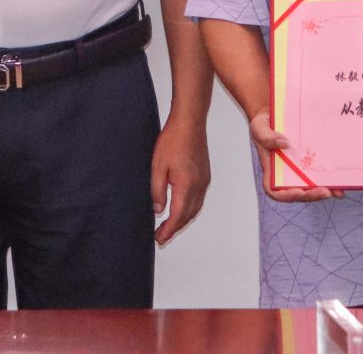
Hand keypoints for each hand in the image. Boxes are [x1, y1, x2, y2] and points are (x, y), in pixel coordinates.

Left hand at [149, 115, 210, 244]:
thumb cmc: (172, 141)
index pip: (177, 216)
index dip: (168, 230)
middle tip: (161, 237)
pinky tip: (180, 209)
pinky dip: (189, 210)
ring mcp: (204, 181)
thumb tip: (158, 210)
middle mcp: (199, 187)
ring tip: (168, 227)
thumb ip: (157, 190)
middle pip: (188, 216)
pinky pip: (198, 200)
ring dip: (182, 220)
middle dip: (175, 229)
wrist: (189, 123)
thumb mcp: (157, 166)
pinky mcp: (205, 176)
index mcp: (186, 185)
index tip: (159, 239)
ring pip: (195, 209)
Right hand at [251, 111, 343, 202]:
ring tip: (338, 192)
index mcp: (271, 169)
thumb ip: (268, 137)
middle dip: (312, 195)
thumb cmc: (263, 123)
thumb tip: (285, 144)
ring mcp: (298, 168)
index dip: (287, 195)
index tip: (299, 191)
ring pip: (311, 186)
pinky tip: (341, 180)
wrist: (273, 112)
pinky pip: (319, 172)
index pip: (274, 190)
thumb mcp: (259, 128)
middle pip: (298, 192)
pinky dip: (329, 178)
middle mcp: (286, 172)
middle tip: (326, 192)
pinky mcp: (309, 161)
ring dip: (325, 191)